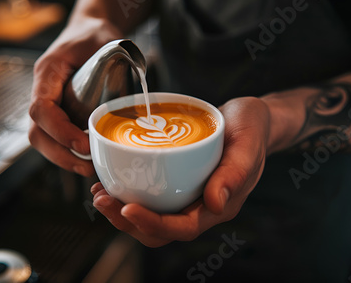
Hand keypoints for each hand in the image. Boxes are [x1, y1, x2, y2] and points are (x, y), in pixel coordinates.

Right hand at [28, 17, 122, 175]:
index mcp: (47, 72)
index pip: (41, 109)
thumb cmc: (94, 33)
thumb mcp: (105, 40)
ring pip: (43, 139)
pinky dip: (68, 152)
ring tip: (89, 169)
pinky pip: (55, 136)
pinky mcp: (59, 111)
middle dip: (60, 154)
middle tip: (87, 167)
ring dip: (64, 158)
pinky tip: (88, 159)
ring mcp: (49, 102)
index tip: (83, 146)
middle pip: (37, 132)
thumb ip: (117, 65)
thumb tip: (136, 96)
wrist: (88, 29)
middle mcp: (42, 90)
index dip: (60, 132)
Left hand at [91, 97, 270, 246]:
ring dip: (121, 211)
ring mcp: (187, 197)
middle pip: (159, 231)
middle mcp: (200, 208)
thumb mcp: (248, 144)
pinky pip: (151, 197)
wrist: (250, 119)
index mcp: (218, 207)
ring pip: (150, 216)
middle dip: (127, 222)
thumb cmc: (252, 129)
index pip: (182, 228)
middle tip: (102, 200)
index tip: (127, 208)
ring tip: (98, 192)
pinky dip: (128, 193)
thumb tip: (216, 204)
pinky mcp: (177, 183)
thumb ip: (235, 173)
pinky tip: (111, 178)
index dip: (152, 224)